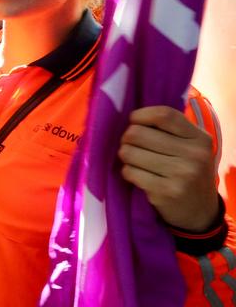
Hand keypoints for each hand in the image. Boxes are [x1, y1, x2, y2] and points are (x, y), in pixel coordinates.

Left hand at [119, 105, 221, 232]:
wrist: (200, 212)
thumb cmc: (187, 171)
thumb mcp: (190, 147)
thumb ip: (169, 130)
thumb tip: (131, 117)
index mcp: (200, 138)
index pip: (163, 114)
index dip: (140, 115)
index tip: (134, 122)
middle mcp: (194, 154)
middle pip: (138, 133)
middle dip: (127, 139)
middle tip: (131, 146)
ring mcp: (182, 174)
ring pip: (129, 152)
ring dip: (126, 157)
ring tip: (136, 162)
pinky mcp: (166, 192)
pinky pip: (130, 172)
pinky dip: (128, 173)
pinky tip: (138, 176)